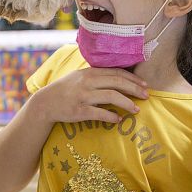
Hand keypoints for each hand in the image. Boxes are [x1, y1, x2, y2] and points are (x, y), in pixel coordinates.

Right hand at [31, 67, 148, 123]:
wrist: (45, 103)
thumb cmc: (65, 90)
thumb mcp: (79, 77)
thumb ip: (96, 76)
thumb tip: (118, 78)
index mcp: (89, 72)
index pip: (116, 73)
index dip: (132, 79)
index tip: (144, 85)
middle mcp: (87, 82)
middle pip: (117, 82)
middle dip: (134, 89)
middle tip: (146, 96)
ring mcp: (83, 96)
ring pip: (111, 97)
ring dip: (127, 103)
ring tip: (136, 110)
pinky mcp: (79, 111)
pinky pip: (99, 113)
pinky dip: (111, 116)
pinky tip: (118, 120)